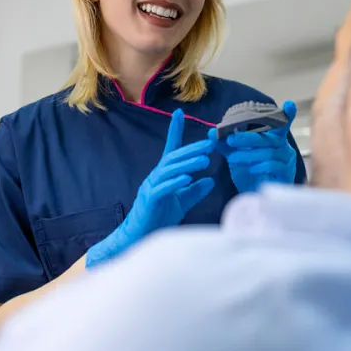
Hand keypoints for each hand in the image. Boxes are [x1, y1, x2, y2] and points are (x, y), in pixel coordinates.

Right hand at [86, 109, 215, 268]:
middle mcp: (156, 177)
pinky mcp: (150, 202)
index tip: (179, 112)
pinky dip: (175, 183)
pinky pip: (162, 189)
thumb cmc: (158, 218)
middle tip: (211, 142)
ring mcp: (151, 188)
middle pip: (174, 157)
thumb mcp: (181, 202)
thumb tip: (211, 180)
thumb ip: (194, 192)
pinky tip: (188, 179)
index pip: (171, 149)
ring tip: (205, 160)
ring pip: (169, 170)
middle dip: (192, 148)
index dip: (175, 131)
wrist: (139, 238)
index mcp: (163, 175)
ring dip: (187, 164)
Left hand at [214, 100, 297, 192]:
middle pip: (269, 138)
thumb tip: (211, 132)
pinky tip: (251, 169)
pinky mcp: (286, 173)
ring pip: (269, 152)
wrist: (254, 195)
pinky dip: (261, 166)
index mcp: (274, 138)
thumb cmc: (249, 172)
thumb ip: (225, 144)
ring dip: (249, 154)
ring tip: (232, 159)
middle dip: (248, 138)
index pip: (282, 124)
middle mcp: (283, 146)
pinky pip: (274, 166)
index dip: (287, 114)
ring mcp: (287, 160)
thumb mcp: (235, 155)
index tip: (289, 104)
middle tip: (231, 140)